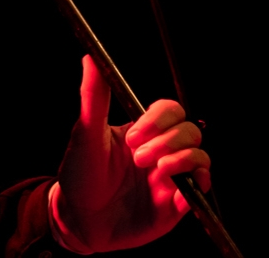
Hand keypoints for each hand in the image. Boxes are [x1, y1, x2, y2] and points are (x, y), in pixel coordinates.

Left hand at [51, 55, 211, 252]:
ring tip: (153, 170)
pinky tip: (173, 191)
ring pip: (201, 158)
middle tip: (138, 156)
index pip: (170, 110)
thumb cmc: (80, 174)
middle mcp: (161, 152)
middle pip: (190, 131)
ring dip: (182, 160)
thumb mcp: (86, 134)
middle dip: (168, 140)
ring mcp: (171, 178)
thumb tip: (90, 59)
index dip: (160, 119)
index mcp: (142, 132)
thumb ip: (94, 98)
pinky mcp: (177, 206)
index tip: (134, 134)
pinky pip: (201, 192)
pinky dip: (194, 188)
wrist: (78, 219)